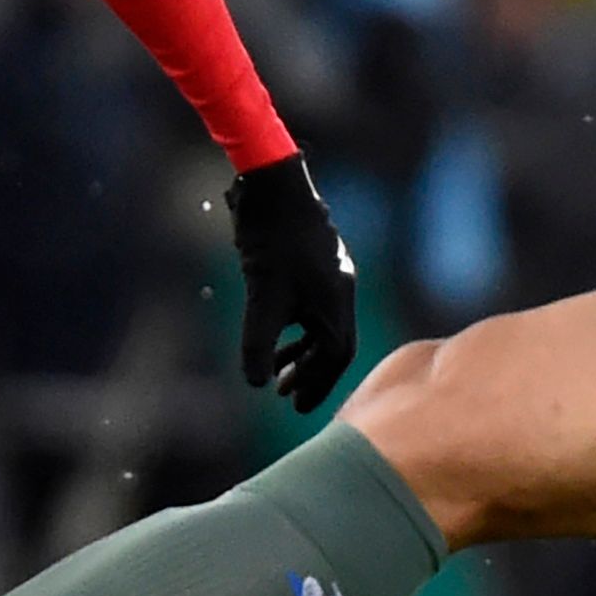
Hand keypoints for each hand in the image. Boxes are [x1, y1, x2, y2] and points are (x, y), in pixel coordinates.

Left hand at [226, 154, 358, 411]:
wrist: (273, 187)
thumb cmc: (271, 240)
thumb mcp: (262, 298)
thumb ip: (259, 344)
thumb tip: (255, 386)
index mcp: (337, 302)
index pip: (336, 355)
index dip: (316, 384)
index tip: (296, 407)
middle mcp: (340, 290)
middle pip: (331, 345)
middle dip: (309, 374)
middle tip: (287, 398)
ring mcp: (329, 277)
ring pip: (320, 326)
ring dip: (300, 352)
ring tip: (277, 373)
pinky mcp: (312, 266)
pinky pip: (312, 309)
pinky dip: (294, 328)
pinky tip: (273, 334)